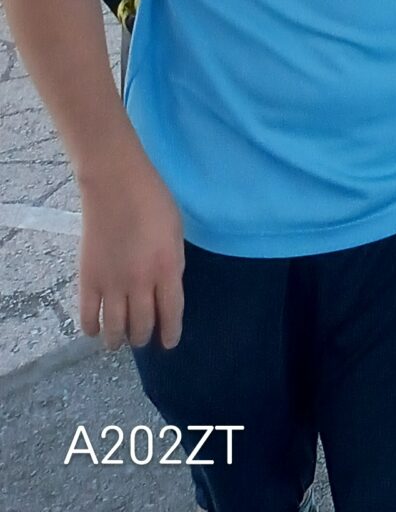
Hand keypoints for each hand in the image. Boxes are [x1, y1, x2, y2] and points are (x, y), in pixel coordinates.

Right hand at [78, 156, 182, 350]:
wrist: (116, 185)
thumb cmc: (153, 201)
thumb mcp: (176, 233)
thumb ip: (173, 264)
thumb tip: (167, 289)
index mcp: (167, 269)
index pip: (171, 314)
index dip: (170, 333)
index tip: (168, 343)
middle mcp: (140, 283)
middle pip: (141, 326)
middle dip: (143, 337)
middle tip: (142, 337)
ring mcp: (111, 284)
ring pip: (114, 329)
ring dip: (118, 339)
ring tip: (119, 341)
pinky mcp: (87, 280)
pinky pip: (88, 317)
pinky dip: (92, 328)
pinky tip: (96, 329)